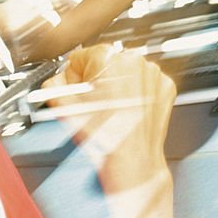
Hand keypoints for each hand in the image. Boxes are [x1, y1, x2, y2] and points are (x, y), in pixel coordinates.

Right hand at [41, 45, 175, 191]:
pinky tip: (129, 109)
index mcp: (107, 58)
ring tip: (113, 109)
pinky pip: (145, 82)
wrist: (131, 159)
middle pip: (104, 63)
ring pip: (126, 72)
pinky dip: (137, 93)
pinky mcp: (165, 86)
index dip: (75, 77)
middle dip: (97, 80)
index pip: (80, 57)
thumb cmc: (104, 137)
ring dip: (118, 85)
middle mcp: (132, 60)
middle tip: (95, 103)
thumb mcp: (65, 108)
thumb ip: (53, 85)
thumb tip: (54, 81)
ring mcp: (152, 72)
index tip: (79, 91)